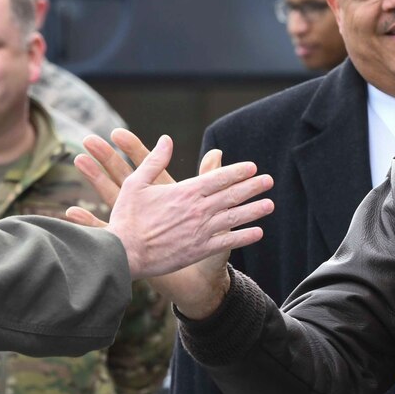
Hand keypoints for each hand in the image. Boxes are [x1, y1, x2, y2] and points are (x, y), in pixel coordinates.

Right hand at [68, 131, 274, 287]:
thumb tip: (166, 140)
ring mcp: (201, 230)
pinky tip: (258, 232)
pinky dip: (244, 237)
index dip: (238, 172)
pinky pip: (228, 242)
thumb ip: (155, 161)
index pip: (218, 177)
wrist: (124, 253)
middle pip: (232, 195)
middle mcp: (198, 209)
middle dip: (253, 187)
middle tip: (269, 181)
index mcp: (185, 191)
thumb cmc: (127, 218)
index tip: (252, 167)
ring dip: (254, 210)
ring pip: (235, 218)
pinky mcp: (200, 249)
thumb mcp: (137, 184)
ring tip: (270, 204)